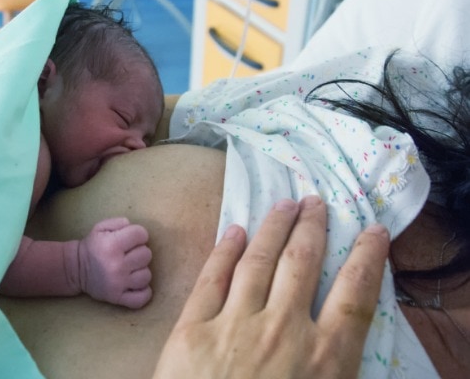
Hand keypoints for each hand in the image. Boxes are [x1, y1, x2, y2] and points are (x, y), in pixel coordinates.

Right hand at [78, 217, 152, 308]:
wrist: (76, 269)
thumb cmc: (93, 246)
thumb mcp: (101, 228)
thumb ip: (120, 223)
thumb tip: (134, 229)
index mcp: (112, 245)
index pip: (141, 234)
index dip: (138, 235)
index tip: (131, 240)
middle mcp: (117, 265)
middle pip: (146, 254)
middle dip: (139, 252)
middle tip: (128, 255)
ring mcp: (118, 283)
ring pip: (147, 275)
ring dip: (140, 271)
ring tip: (130, 269)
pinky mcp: (118, 298)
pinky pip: (142, 298)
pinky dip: (143, 293)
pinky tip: (136, 285)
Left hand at [153, 196, 389, 378]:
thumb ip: (336, 371)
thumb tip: (343, 345)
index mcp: (324, 359)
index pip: (354, 294)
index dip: (367, 258)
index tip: (372, 231)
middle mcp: (283, 329)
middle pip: (303, 264)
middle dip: (312, 228)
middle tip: (316, 202)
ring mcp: (235, 324)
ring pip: (259, 260)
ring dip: (274, 228)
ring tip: (284, 205)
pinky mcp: (192, 329)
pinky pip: (212, 279)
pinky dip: (225, 252)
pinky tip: (235, 232)